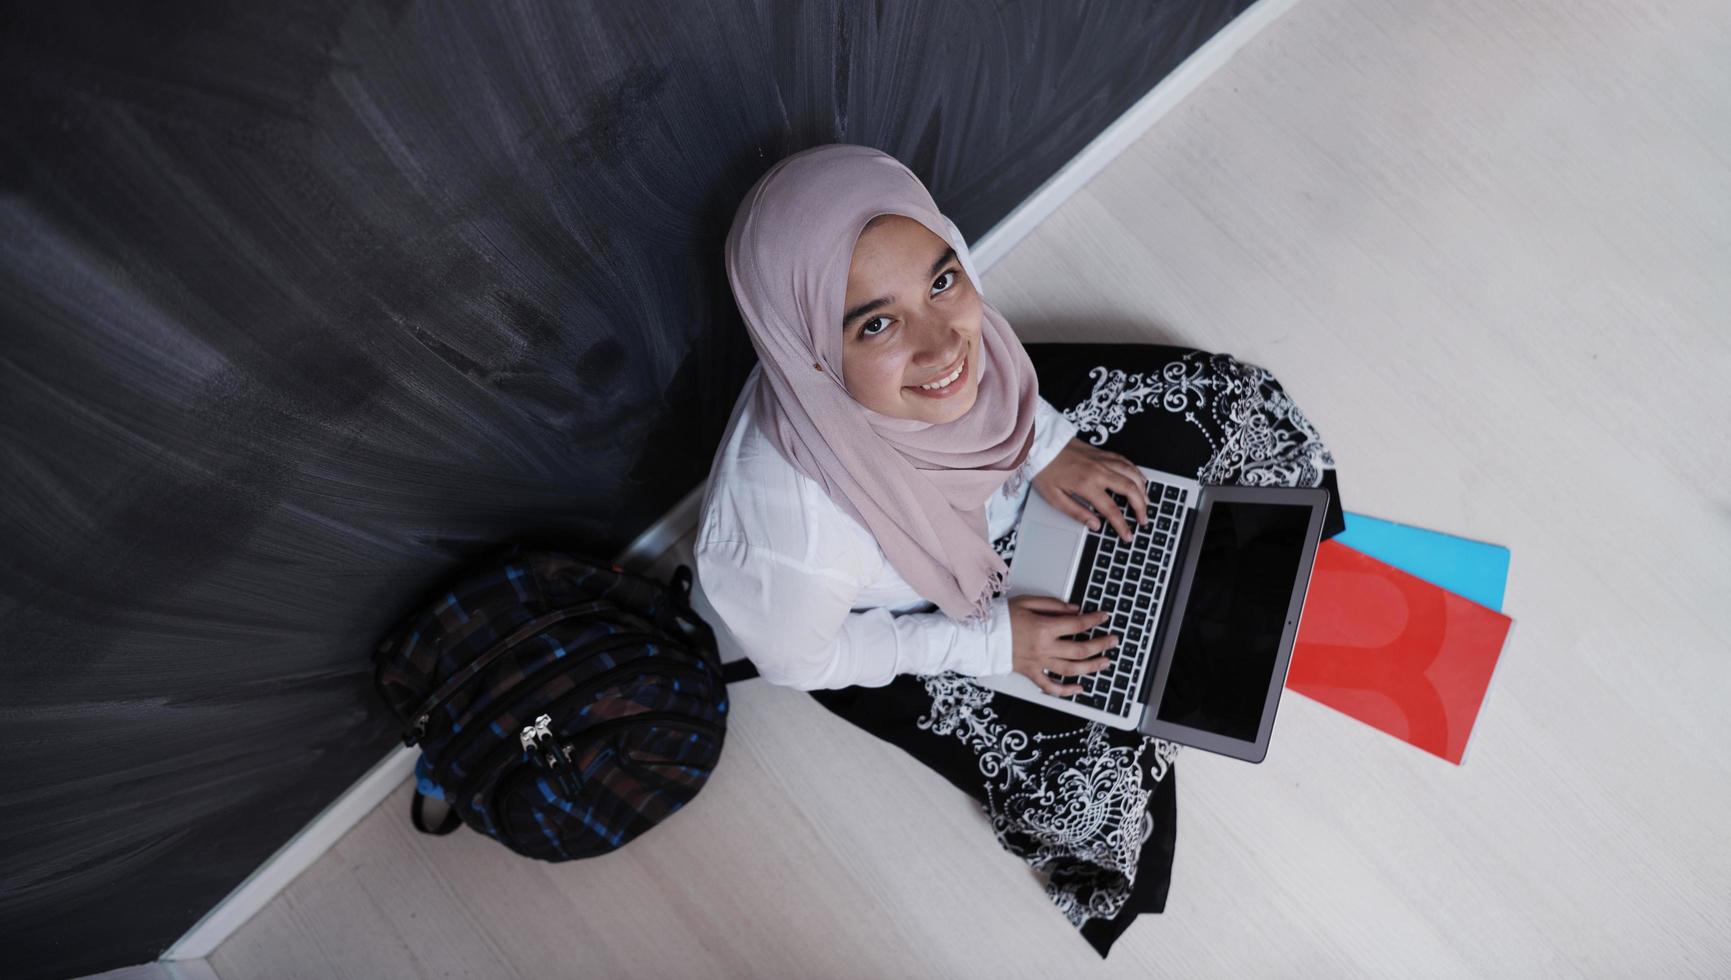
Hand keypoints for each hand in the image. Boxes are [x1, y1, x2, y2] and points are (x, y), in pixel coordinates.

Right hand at [1008, 594, 1117, 695]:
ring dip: (1091, 667)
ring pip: (1071, 670)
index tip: (1104, 617)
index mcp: (1044, 628)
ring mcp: (1038, 663)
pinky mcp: (1030, 673)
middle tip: (1113, 640)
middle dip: (1101, 645)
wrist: (979, 637)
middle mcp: (1044, 648)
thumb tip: (1074, 610)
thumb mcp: (1027, 602)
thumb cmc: (1000, 617)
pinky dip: (1066, 690)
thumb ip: (1052, 605)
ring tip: (1105, 662)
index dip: (1094, 620)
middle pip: (1080, 650)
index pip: (1077, 625)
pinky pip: (1050, 686)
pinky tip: (1080, 689)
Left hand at [1030, 437, 1148, 542]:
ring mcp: (1103, 460)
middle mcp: (1099, 471)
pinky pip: (1126, 461)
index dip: (1122, 525)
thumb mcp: (1055, 498)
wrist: (1039, 444)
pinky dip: (1136, 472)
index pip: (1111, 509)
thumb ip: (1077, 512)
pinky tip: (1140, 479)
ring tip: (1146, 503)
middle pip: (1130, 489)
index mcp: (1087, 485)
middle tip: (1143, 519)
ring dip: (1143, 489)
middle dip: (1141, 507)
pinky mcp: (1102, 452)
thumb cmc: (1044, 470)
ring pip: (1132, 474)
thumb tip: (1095, 525)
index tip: (1128, 535)